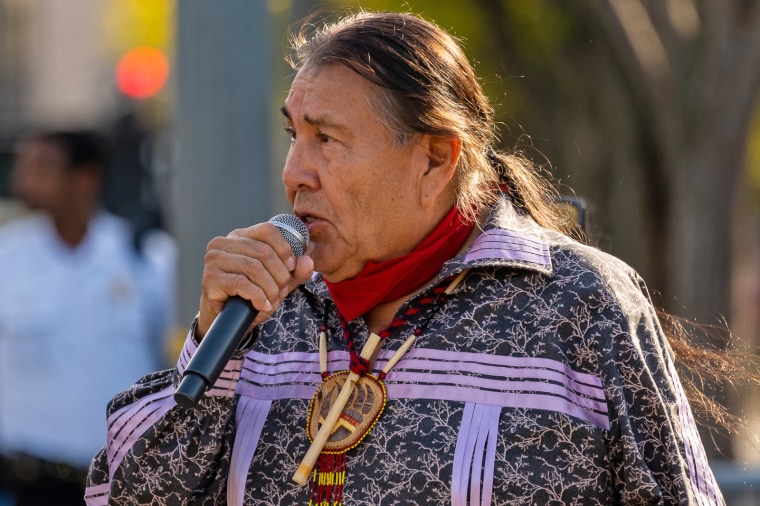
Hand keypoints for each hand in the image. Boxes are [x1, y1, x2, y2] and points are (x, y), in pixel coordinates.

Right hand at [197, 221, 313, 337]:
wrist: (228, 320)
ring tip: (273, 300)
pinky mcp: (210, 278)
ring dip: (270, 288)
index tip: (291, 268)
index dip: (284, 248)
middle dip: (280, 275)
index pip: (267, 229)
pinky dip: (258, 296)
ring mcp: (214, 259)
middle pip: (263, 251)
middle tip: (282, 291)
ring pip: (254, 268)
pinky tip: (263, 305)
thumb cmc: (251, 295)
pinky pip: (242, 283)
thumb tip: (308, 262)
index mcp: (239, 236)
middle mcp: (223, 243)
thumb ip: (295, 272)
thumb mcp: (277, 282)